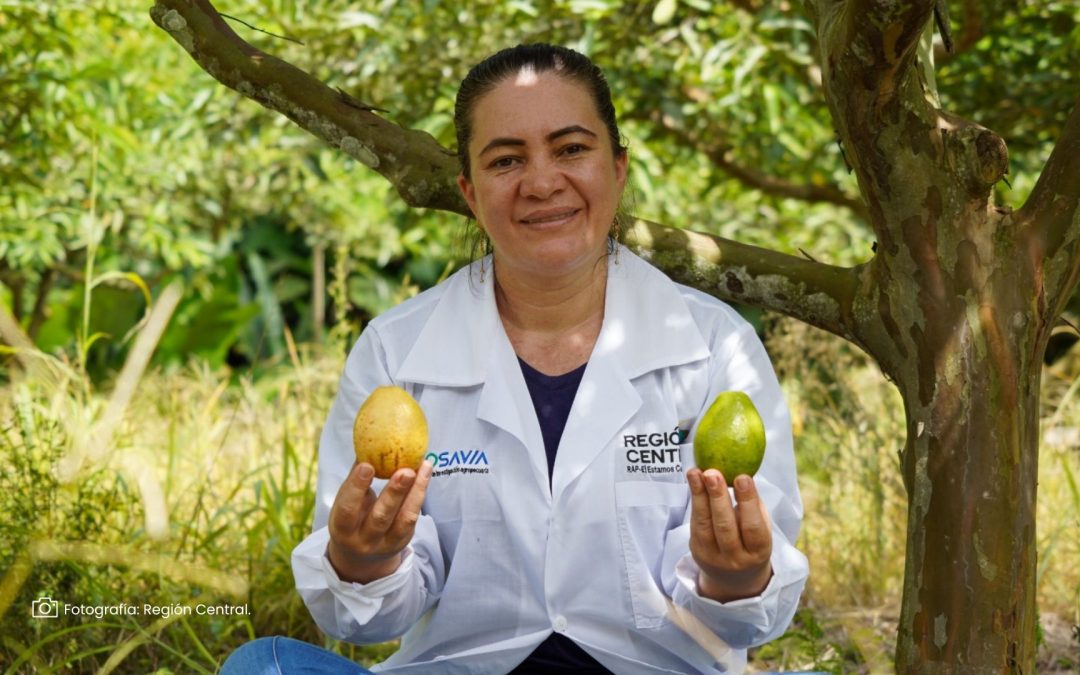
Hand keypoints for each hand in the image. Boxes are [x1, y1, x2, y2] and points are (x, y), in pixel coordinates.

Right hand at [327, 460, 432, 582]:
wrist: (359, 557)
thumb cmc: (351, 519)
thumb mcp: (345, 503)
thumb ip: (355, 480)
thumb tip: (365, 445)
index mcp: (343, 529)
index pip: (347, 510)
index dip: (356, 488)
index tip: (366, 465)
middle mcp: (364, 540)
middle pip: (380, 518)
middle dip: (394, 493)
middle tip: (406, 471)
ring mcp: (386, 543)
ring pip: (404, 518)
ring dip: (416, 490)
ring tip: (424, 466)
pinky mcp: (403, 540)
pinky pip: (414, 517)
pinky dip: (420, 493)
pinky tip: (425, 473)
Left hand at [686, 468, 772, 601]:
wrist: (734, 577)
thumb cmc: (751, 540)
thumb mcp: (761, 527)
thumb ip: (752, 505)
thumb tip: (739, 472)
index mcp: (758, 552)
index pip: (753, 527)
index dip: (748, 502)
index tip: (742, 477)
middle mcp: (735, 558)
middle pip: (725, 527)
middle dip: (718, 497)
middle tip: (712, 473)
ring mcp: (713, 556)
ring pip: (704, 524)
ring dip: (699, 495)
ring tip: (696, 472)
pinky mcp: (696, 550)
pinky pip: (695, 523)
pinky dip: (694, 500)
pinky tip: (693, 481)